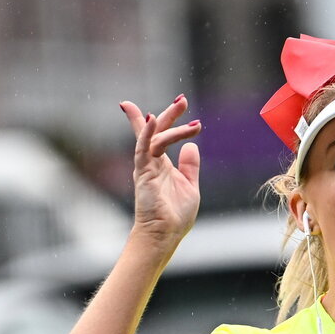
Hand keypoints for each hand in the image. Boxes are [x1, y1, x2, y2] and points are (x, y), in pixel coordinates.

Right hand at [120, 95, 201, 246]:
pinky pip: (143, 148)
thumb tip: (191, 145)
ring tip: (183, 106)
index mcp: (162, 165)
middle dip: (170, 113)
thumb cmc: (175, 215)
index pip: (162, 137)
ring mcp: (147, 165)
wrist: (164, 234)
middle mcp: (153, 162)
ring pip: (156, 136)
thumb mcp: (189, 186)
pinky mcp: (143, 171)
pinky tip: (151, 118)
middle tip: (182, 99)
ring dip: (169, 120)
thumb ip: (190, 166)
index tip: (183, 106)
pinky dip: (146, 133)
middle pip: (158, 130)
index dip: (171, 120)